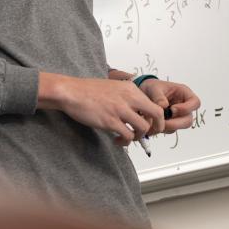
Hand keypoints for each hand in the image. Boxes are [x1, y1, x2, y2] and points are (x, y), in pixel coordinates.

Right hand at [38, 73, 163, 144]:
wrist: (71, 92)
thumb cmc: (89, 90)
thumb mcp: (115, 87)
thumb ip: (128, 97)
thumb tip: (138, 112)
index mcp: (132, 89)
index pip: (155, 104)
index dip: (155, 118)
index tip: (149, 124)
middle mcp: (130, 98)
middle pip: (156, 115)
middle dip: (156, 128)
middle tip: (148, 135)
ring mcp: (120, 110)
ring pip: (143, 127)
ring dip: (138, 137)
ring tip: (129, 138)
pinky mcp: (110, 121)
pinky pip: (127, 135)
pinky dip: (125, 142)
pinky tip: (118, 141)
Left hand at [137, 78, 199, 132]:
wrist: (144, 93)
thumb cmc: (152, 88)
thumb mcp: (154, 88)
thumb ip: (158, 97)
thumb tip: (164, 106)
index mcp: (184, 93)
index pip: (195, 103)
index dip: (186, 108)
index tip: (172, 109)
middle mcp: (184, 106)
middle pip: (189, 119)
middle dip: (176, 123)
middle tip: (162, 122)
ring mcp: (179, 116)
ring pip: (180, 127)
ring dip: (168, 127)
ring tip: (154, 122)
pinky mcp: (172, 123)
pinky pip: (170, 130)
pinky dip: (162, 129)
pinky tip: (153, 124)